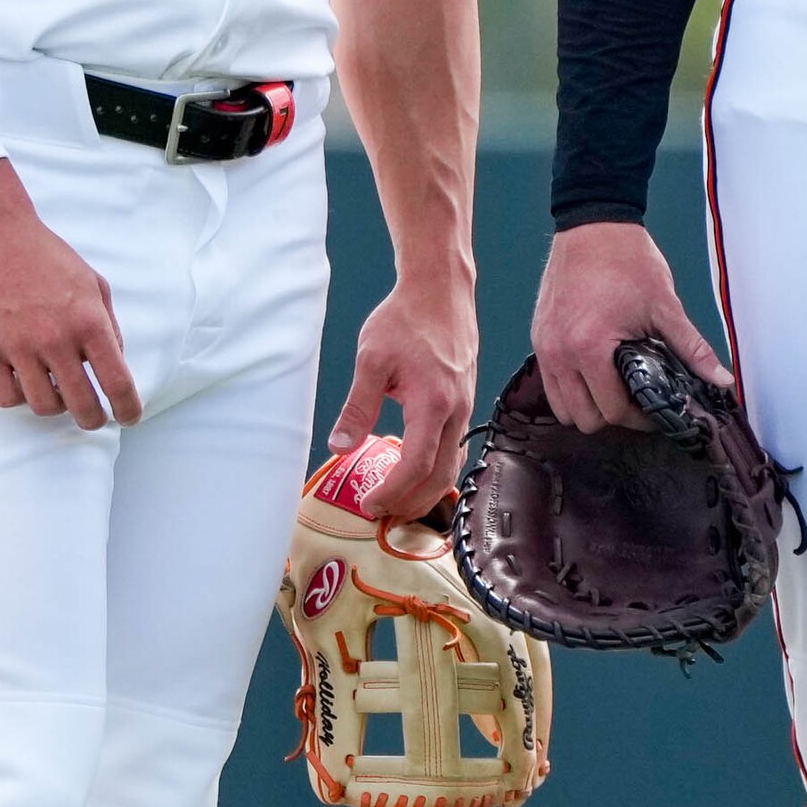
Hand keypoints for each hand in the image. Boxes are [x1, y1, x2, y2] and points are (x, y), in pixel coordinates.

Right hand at [0, 160, 136, 428]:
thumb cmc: (45, 254)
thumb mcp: (92, 282)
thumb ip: (108, 324)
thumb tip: (115, 362)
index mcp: (88, 321)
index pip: (117, 383)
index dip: (128, 409)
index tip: (128, 417)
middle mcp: (56, 339)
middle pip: (83, 406)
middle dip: (93, 419)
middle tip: (92, 417)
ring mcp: (18, 347)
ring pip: (43, 406)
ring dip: (55, 406)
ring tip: (55, 391)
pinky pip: (6, 397)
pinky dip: (19, 397)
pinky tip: (24, 382)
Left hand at [323, 275, 477, 520]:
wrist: (440, 291)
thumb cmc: (407, 319)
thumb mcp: (371, 358)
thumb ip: (358, 407)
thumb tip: (341, 446)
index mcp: (432, 403)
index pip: (416, 465)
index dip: (394, 492)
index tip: (371, 504)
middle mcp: (455, 410)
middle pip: (440, 475)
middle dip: (411, 503)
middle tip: (382, 515)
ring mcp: (465, 406)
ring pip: (452, 464)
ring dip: (427, 491)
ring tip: (398, 504)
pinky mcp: (465, 401)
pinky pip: (456, 446)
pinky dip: (437, 468)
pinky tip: (416, 472)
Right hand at [530, 218, 725, 428]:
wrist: (593, 225)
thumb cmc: (627, 261)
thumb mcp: (664, 307)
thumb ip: (692, 349)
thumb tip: (721, 379)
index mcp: (590, 348)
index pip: (612, 410)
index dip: (639, 418)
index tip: (655, 410)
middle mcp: (560, 352)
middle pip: (582, 418)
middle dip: (612, 416)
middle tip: (637, 402)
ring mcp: (544, 345)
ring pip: (561, 406)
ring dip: (587, 406)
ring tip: (614, 389)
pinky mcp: (539, 336)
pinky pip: (549, 381)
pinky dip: (571, 387)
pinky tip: (595, 372)